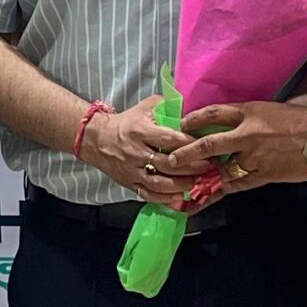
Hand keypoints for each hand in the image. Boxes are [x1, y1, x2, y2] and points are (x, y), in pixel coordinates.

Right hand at [79, 94, 198, 205]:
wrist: (96, 139)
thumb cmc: (126, 122)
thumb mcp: (144, 107)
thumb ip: (166, 107)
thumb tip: (190, 109)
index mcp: (141, 131)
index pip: (170, 139)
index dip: (190, 144)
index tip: (206, 145)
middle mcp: (137, 152)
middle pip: (169, 164)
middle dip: (193, 167)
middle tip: (210, 166)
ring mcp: (133, 171)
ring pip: (161, 183)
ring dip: (182, 185)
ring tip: (198, 182)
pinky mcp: (130, 184)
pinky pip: (149, 195)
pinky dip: (166, 199)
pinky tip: (180, 197)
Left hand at [160, 100, 306, 193]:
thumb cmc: (305, 120)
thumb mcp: (274, 109)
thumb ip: (252, 117)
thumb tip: (235, 122)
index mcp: (250, 112)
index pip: (215, 113)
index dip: (194, 118)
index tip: (181, 124)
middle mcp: (248, 134)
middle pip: (208, 144)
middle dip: (186, 154)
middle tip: (169, 160)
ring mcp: (255, 157)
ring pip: (221, 171)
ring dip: (203, 179)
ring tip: (185, 187)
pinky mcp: (265, 175)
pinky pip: (238, 185)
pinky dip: (223, 190)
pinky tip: (211, 195)